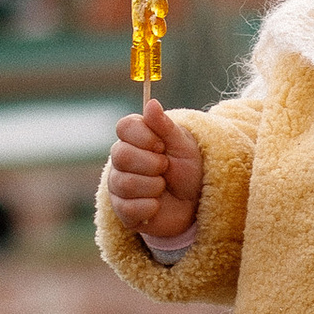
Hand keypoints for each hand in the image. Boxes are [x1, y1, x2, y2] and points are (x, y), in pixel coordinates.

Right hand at [105, 96, 203, 239]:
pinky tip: (157, 205)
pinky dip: (150, 207)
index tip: (162, 145)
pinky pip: (128, 208)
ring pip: (125, 183)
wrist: (195, 202)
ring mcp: (118, 185)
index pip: (124, 127)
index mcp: (134, 138)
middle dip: (152, 163)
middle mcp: (121, 160)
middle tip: (166, 167)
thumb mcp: (183, 145)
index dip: (144, 136)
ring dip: (153, 186)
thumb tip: (151, 103)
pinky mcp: (122, 210)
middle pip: (121, 155)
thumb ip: (165, 126)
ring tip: (163, 186)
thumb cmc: (188, 169)